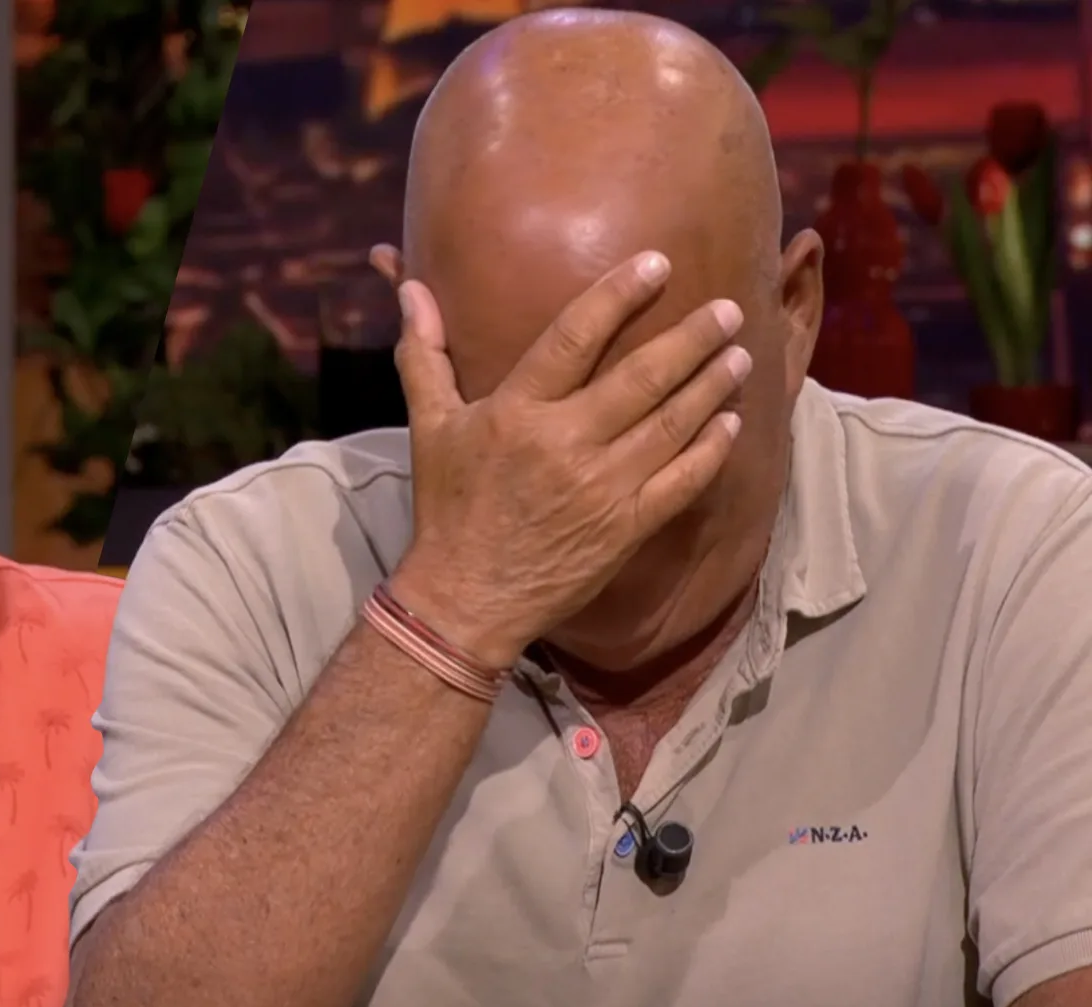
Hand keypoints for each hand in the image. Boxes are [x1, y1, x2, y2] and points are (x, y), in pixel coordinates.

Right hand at [369, 244, 749, 668]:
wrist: (466, 598)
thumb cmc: (448, 507)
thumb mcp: (428, 425)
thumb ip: (423, 352)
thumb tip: (410, 288)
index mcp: (517, 411)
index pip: (575, 337)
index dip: (618, 295)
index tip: (658, 263)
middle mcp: (566, 443)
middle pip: (643, 376)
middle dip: (692, 338)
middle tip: (728, 308)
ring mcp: (604, 487)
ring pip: (673, 423)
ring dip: (712, 384)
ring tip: (740, 353)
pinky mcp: (627, 526)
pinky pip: (683, 480)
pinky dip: (712, 449)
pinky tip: (732, 421)